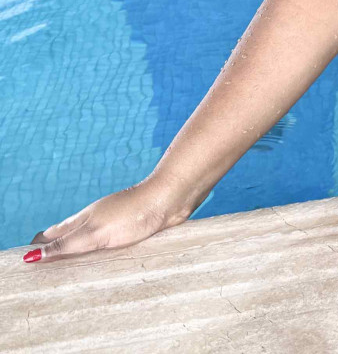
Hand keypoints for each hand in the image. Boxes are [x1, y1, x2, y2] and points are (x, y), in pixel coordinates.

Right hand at [22, 179, 193, 264]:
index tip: (26, 268)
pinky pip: (110, 247)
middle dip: (54, 256)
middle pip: (67, 239)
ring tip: (70, 279)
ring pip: (89, 244)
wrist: (171, 199)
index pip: (49, 236)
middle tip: (44, 278)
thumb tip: (30, 256)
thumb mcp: (95, 233)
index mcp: (81, 220)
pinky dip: (101, 258)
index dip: (36, 250)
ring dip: (78, 258)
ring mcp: (114, 225)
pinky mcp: (132, 231)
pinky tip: (105, 267)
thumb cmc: (133, 213)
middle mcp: (95, 221)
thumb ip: (66, 245)